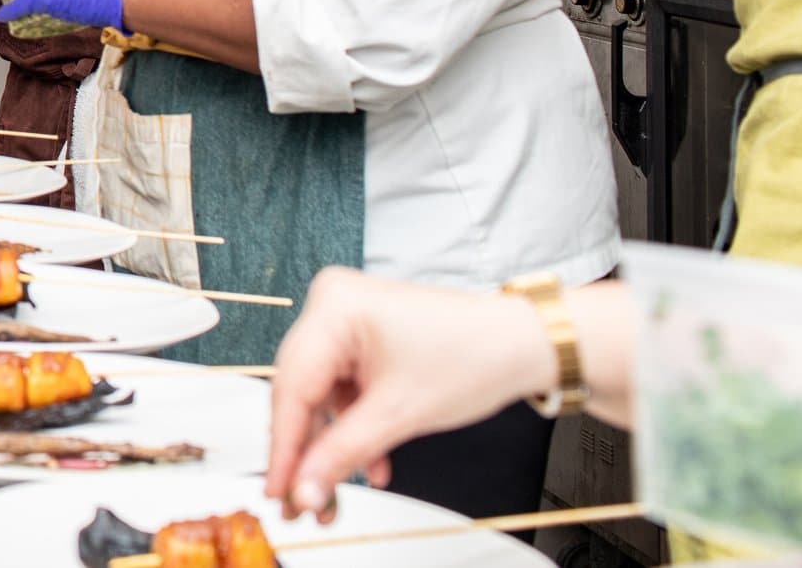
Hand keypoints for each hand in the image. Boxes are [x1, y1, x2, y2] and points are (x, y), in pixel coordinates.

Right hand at [267, 268, 559, 518]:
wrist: (522, 344)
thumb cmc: (475, 355)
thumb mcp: (401, 413)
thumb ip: (344, 452)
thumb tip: (305, 488)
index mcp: (335, 306)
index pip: (293, 385)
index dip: (284, 446)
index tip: (279, 490)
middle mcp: (331, 304)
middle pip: (302, 389)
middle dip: (309, 450)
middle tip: (302, 498)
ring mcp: (344, 318)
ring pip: (322, 394)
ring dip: (335, 444)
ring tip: (336, 490)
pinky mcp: (359, 337)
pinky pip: (342, 388)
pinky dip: (354, 425)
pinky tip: (369, 461)